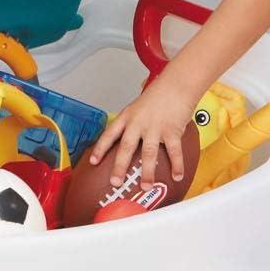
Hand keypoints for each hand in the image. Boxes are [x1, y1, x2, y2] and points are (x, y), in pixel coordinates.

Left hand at [88, 72, 196, 187]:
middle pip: (126, 147)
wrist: (176, 84)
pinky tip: (177, 176)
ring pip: (148, 153)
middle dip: (119, 166)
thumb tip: (129, 143)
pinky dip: (176, 165)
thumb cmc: (158, 95)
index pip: (109, 134)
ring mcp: (155, 127)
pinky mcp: (172, 130)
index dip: (100, 148)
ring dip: (147, 171)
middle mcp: (138, 123)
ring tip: (145, 186)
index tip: (93, 162)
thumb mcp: (138, 107)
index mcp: (127, 117)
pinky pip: (174, 151)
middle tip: (116, 182)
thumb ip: (132, 124)